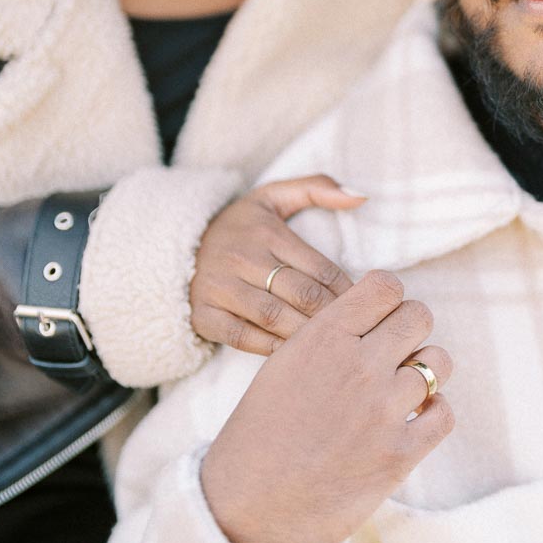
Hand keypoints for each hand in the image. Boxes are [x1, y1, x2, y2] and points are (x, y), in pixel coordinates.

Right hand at [190, 175, 365, 354]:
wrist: (175, 244)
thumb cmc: (240, 225)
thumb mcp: (273, 196)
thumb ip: (316, 188)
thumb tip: (361, 196)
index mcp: (266, 231)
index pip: (320, 267)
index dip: (349, 291)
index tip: (367, 306)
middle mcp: (242, 258)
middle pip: (301, 294)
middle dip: (335, 316)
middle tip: (358, 332)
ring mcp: (220, 288)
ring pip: (274, 317)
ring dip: (307, 334)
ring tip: (333, 346)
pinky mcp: (203, 315)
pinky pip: (242, 338)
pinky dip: (270, 349)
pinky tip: (294, 354)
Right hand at [201, 269, 454, 542]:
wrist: (248, 504)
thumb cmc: (262, 432)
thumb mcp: (285, 364)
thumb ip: (331, 336)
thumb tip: (375, 318)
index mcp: (324, 337)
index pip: (386, 286)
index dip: (389, 299)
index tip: (381, 317)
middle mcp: (358, 366)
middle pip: (419, 316)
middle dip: (411, 329)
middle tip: (395, 352)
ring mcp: (383, 410)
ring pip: (439, 362)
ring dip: (426, 372)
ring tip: (403, 389)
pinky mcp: (399, 454)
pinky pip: (445, 414)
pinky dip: (435, 413)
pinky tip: (414, 420)